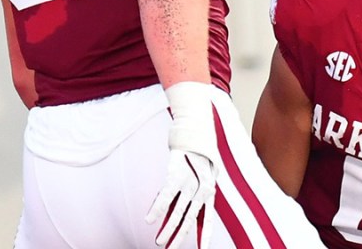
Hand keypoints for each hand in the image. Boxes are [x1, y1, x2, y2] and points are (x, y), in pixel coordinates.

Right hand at [146, 82, 219, 248]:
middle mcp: (202, 184)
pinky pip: (167, 191)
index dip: (205, 233)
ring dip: (168, 226)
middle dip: (181, 234)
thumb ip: (192, 191)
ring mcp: (191, 176)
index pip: (208, 216)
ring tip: (159, 242)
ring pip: (179, 207)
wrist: (196, 124)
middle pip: (191, 215)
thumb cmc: (197, 151)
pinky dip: (158, 205)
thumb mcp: (199, 171)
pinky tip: (150, 219)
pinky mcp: (177, 168)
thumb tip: (179, 212)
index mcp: (210, 187)